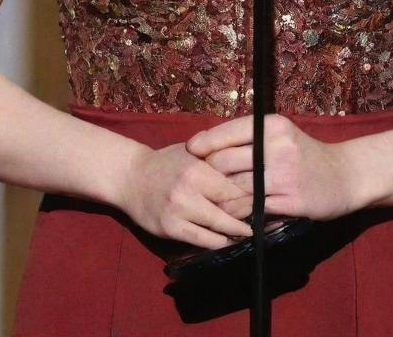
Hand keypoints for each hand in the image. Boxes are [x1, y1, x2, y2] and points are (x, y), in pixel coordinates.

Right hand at [116, 142, 254, 249]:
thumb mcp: (191, 151)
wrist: (130, 176)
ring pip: (216, 228)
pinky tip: (226, 241)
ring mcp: (178, 211)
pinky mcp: (170, 228)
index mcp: (196, 169)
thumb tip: (246, 159)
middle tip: (261, 221)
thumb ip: (215, 156)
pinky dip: (216, 242)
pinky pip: (199, 239)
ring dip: (234, 232)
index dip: (249, 196)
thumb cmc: (165, 161)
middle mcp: (188, 191)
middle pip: (227, 209)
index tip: (263, 200)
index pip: (231, 187)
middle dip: (246, 217)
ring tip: (248, 234)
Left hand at [184, 113, 359, 222]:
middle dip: (206, 174)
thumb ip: (249, 138)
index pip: (226, 132)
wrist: (346, 175)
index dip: (202, 144)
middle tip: (195, 183)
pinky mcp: (291, 200)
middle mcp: (277, 146)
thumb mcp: (280, 135)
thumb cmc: (305, 154)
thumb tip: (207, 144)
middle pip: (224, 162)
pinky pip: (253, 209)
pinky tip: (231, 218)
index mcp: (271, 126)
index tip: (189, 153)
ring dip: (219, 199)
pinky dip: (239, 215)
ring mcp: (284, 174)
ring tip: (207, 204)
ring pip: (235, 188)